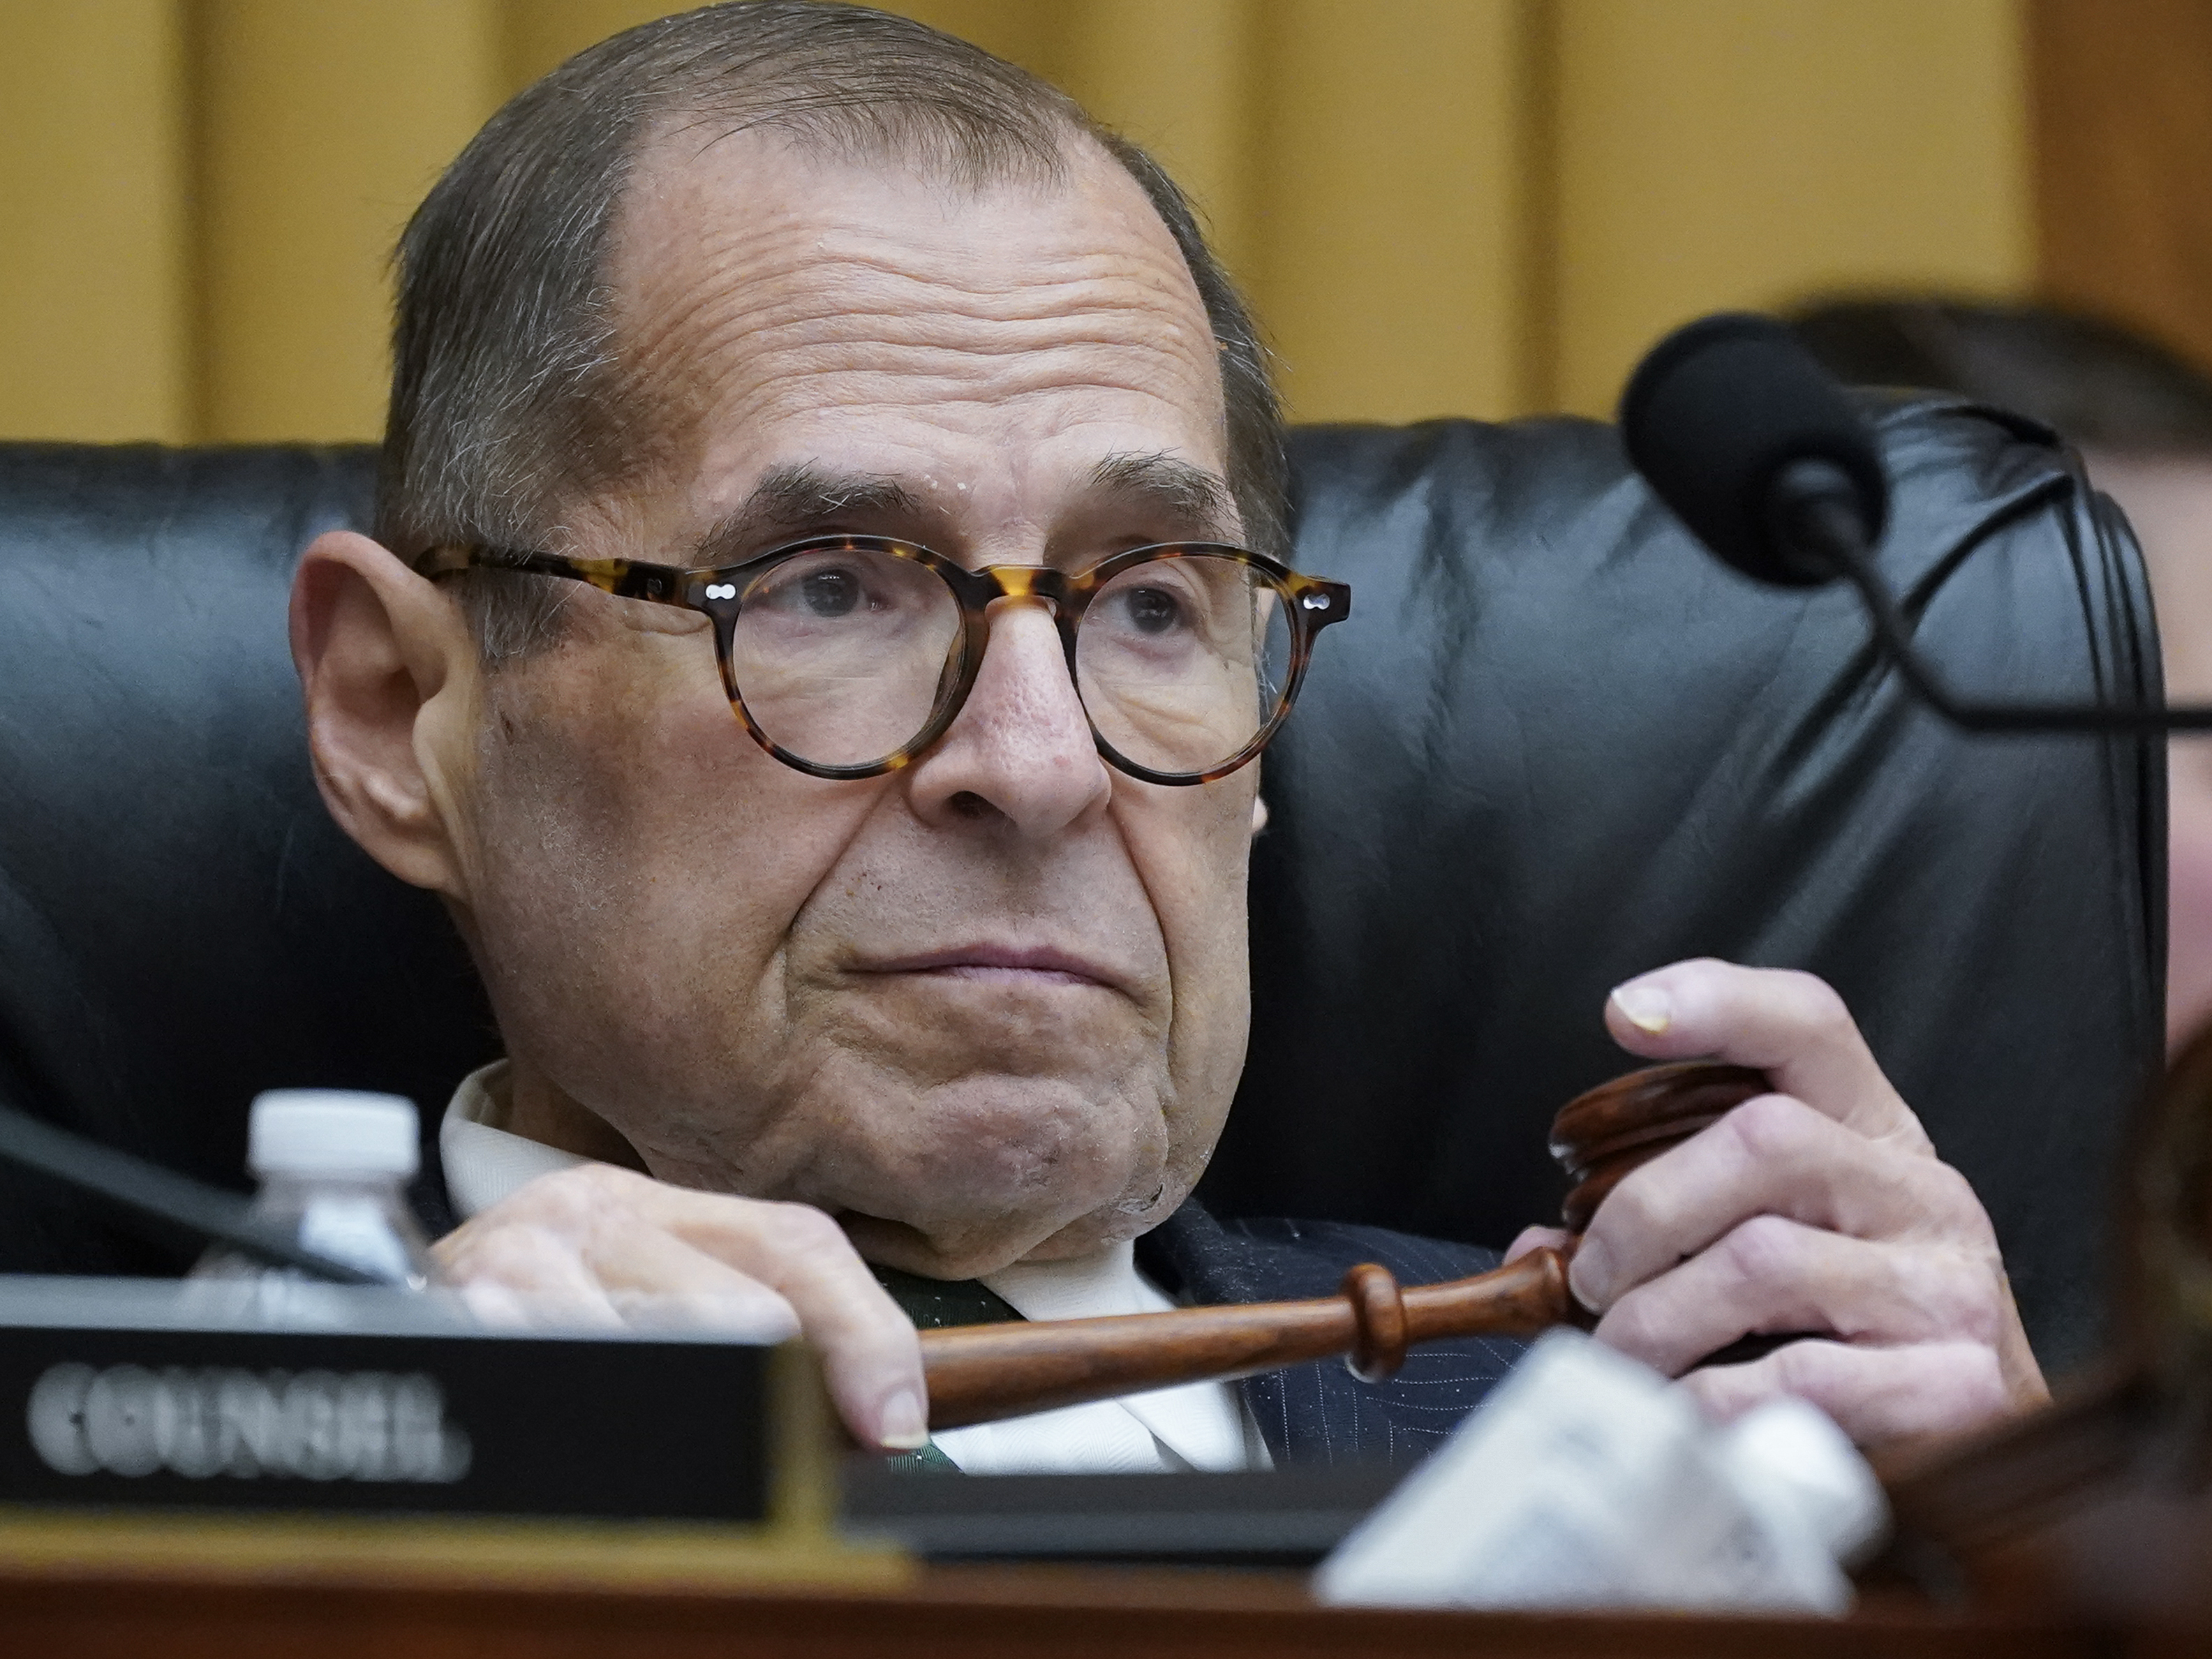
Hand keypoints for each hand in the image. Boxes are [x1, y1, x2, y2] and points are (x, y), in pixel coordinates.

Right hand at [434, 1164, 928, 1451]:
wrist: (346, 1307)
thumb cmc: (520, 1321)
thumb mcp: (635, 1297)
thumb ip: (746, 1327)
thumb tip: (878, 1415)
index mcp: (648, 1203)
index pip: (796, 1244)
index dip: (866, 1334)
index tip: (898, 1424)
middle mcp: (585, 1213)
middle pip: (747, 1309)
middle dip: (779, 1400)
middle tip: (781, 1463)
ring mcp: (516, 1262)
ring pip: (669, 1357)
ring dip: (687, 1432)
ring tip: (668, 1466)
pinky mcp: (458, 1317)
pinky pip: (566, 1387)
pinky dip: (598, 1439)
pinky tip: (592, 1452)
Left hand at [1504, 958, 2047, 1446]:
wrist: (1984, 1463)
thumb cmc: (1849, 1346)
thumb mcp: (1776, 1253)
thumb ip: (1669, 1228)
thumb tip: (1535, 1254)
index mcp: (1875, 1138)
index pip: (1808, 1025)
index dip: (1718, 1000)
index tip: (1625, 1011)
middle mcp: (1923, 1194)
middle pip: (1763, 1138)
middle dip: (1644, 1210)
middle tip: (1593, 1278)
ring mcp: (1949, 1287)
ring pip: (1762, 1260)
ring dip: (1657, 1317)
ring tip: (1625, 1356)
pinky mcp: (1955, 1388)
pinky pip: (1794, 1377)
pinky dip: (1708, 1398)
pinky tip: (1686, 1411)